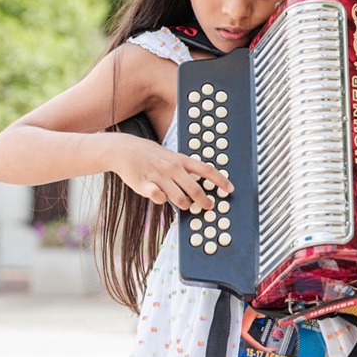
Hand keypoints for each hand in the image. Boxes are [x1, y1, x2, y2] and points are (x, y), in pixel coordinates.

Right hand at [110, 133, 232, 210]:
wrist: (125, 149)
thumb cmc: (152, 156)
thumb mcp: (172, 157)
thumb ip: (185, 169)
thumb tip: (202, 183)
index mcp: (181, 160)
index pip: (206, 170)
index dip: (220, 181)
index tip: (230, 189)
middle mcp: (173, 168)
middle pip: (195, 189)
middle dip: (205, 201)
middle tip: (209, 206)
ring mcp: (159, 176)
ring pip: (180, 198)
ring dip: (185, 205)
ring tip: (185, 204)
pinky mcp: (145, 184)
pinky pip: (159, 198)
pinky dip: (162, 200)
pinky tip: (161, 196)